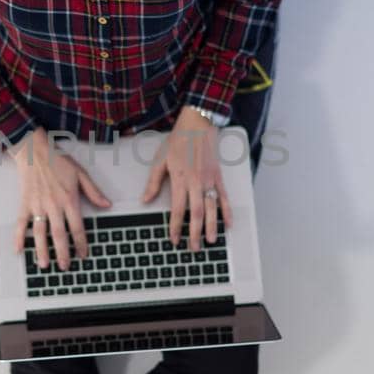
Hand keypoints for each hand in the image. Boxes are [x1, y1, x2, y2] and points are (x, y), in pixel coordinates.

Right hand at [10, 127, 111, 270]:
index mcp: (68, 199)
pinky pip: (21, 223)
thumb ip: (93, 191)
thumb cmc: (57, 160)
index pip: (77, 227)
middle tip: (65, 266)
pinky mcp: (25, 203)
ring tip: (44, 264)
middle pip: (58, 234)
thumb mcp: (80, 173)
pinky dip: (18, 237)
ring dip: (41, 250)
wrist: (34, 151)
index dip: (81, 243)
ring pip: (39, 232)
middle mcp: (53, 205)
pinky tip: (18, 249)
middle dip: (62, 252)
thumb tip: (107, 205)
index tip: (83, 255)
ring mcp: (37, 206)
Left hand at [140, 107, 231, 250]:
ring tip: (211, 241)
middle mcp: (196, 182)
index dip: (175, 227)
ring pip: (212, 208)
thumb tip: (144, 200)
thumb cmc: (177, 141)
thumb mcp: (160, 160)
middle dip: (195, 233)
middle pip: (197, 213)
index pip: (178, 209)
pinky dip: (227, 212)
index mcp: (180, 179)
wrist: (197, 125)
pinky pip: (224, 197)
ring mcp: (209, 180)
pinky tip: (228, 224)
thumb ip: (153, 183)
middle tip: (193, 248)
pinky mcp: (218, 176)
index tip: (174, 239)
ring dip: (212, 226)